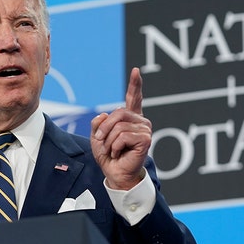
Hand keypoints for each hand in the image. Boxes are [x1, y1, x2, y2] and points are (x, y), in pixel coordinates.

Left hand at [90, 68, 151, 189]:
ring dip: (109, 141)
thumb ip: (99, 122)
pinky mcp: (145, 139)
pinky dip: (115, 146)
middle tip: (102, 142)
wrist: (114, 173)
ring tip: (112, 150)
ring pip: (119, 126)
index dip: (135, 84)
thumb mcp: (97, 136)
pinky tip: (119, 153)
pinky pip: (123, 136)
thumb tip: (105, 115)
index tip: (136, 71)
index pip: (134, 98)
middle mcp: (139, 121)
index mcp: (129, 118)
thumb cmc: (108, 155)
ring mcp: (144, 129)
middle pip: (118, 113)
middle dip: (104, 129)